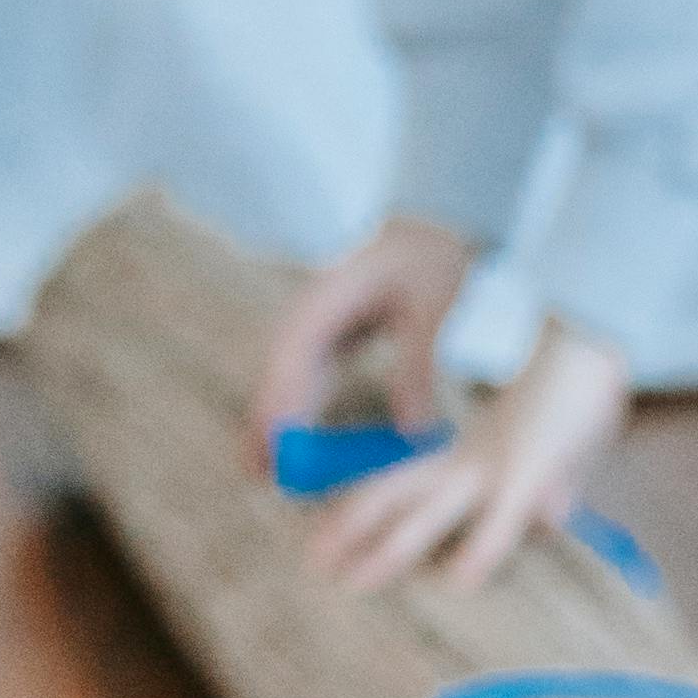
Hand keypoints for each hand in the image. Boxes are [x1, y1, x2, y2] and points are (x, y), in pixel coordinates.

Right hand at [247, 210, 479, 451]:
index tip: (275, 442)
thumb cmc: (439, 260)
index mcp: (330, 294)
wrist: (444, 225)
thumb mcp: (434, 311)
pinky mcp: (337, 333)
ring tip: (259, 470)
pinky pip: (312, 376)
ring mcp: (322, 319)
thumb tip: (417, 432)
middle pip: (282, 369)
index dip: (281, 398)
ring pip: (291, 376)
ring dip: (277, 419)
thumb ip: (421, 367)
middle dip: (267, 419)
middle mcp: (316, 308)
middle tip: (254, 472)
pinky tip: (295, 443)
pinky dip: (302, 407)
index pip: (294, 352)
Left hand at [306, 316, 636, 595]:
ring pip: (430, 512)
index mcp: (469, 452)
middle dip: (354, 531)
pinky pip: (499, 522)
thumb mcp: (558, 450)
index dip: (364, 511)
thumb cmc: (578, 390)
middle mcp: (470, 460)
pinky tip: (458, 581)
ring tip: (353, 581)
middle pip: (399, 496)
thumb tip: (554, 517)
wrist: (592, 336)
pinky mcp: (528, 472)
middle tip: (314, 564)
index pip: (403, 484)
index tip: (329, 542)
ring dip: (391, 548)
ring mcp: (494, 467)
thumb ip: (552, 487)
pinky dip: (478, 551)